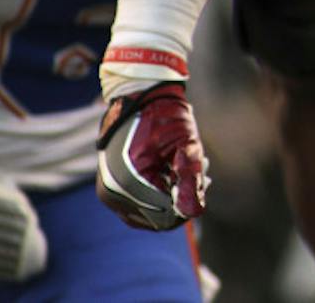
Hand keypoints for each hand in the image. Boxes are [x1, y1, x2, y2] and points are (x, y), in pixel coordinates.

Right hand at [95, 82, 208, 230]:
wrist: (139, 95)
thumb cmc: (164, 115)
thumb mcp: (185, 145)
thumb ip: (190, 180)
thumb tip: (194, 213)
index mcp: (128, 184)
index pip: (166, 218)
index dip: (189, 203)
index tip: (204, 177)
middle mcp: (113, 194)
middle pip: (159, 218)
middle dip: (182, 197)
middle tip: (202, 170)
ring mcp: (109, 194)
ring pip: (151, 213)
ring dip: (172, 195)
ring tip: (188, 165)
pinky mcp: (111, 190)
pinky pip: (140, 206)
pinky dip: (159, 193)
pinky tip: (173, 170)